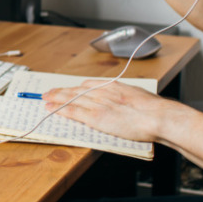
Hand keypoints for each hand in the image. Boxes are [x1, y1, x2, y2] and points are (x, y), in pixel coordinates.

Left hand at [42, 80, 168, 142]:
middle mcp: (103, 92)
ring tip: (45, 98)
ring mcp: (98, 104)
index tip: (68, 88)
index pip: (88, 85)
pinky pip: (74, 112)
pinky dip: (61, 109)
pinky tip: (52, 108)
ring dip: (56, 98)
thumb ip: (126, 96)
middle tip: (49, 92)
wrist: (157, 116)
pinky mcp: (96, 117)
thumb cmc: (154, 110)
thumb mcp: (138, 96)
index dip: (75, 88)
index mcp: (113, 86)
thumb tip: (126, 100)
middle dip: (61, 91)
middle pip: (76, 90)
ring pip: (71, 98)